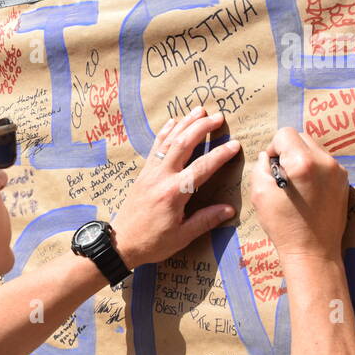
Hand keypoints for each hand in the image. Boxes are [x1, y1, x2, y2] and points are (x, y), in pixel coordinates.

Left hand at [110, 107, 239, 267]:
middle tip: (218, 116)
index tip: (234, 144)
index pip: (202, 168)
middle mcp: (161, 177)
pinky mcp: (143, 174)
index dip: (219, 155)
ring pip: (168, 141)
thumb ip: (205, 220)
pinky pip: (155, 148)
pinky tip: (173, 122)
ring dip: (185, 124)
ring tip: (199, 110)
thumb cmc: (152, 243)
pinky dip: (165, 133)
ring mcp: (150, 173)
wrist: (120, 243)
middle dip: (201, 128)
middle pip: (183, 145)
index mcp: (174, 193)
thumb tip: (229, 209)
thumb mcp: (182, 236)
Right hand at [249, 127, 349, 260]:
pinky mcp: (344, 181)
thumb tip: (267, 156)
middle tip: (281, 175)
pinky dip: (313, 170)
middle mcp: (325, 161)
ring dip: (301, 159)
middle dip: (288, 150)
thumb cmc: (283, 225)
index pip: (285, 134)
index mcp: (303, 163)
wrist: (313, 252)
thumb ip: (260, 167)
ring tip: (295, 185)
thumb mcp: (259, 194)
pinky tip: (308, 192)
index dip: (272, 148)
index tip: (271, 167)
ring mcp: (338, 171)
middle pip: (301, 137)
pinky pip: (324, 163)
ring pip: (314, 149)